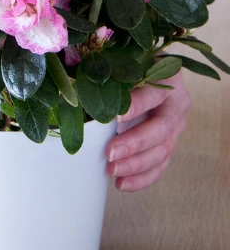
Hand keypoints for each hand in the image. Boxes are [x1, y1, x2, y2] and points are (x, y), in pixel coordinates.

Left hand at [105, 71, 189, 191]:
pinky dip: (141, 178)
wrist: (145, 76)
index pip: (153, 94)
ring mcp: (175, 125)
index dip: (136, 106)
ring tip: (111, 171)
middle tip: (109, 153)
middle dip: (134, 143)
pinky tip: (122, 184)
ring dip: (136, 164)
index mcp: (166, 79)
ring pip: (162, 150)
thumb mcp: (117, 65)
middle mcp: (176, 103)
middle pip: (161, 128)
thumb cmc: (124, 69)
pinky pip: (160, 165)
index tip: (115, 118)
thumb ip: (102, 72)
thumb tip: (72, 81)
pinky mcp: (169, 143)